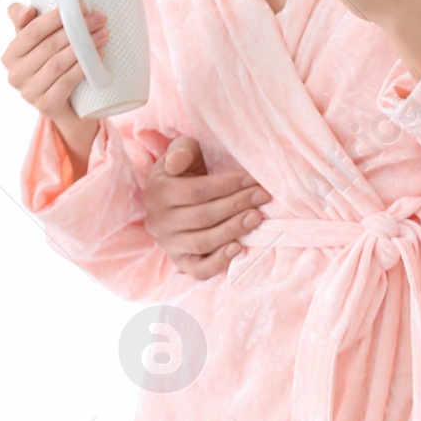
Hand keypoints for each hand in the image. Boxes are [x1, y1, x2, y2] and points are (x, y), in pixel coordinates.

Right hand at [4, 1, 106, 170]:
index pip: (31, 31)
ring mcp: (29, 93)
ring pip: (57, 64)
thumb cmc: (50, 64)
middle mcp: (14, 75)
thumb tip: (27, 9)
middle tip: (99, 19)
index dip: (56, 17)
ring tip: (103, 34)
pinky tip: (98, 57)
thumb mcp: (36, 42)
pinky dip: (83, 68)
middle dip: (76, 29)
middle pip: (48, 46)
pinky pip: (66, 82)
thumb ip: (26, 20)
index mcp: (9, 55)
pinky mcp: (46, 106)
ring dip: (83, 47)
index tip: (82, 6)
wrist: (66, 107)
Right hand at [138, 134, 268, 279]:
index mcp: (158, 192)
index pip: (196, 192)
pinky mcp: (180, 262)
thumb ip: (181, 150)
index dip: (227, 185)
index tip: (253, 179)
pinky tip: (239, 248)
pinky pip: (198, 269)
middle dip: (236, 205)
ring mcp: (168, 244)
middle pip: (202, 217)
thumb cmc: (186, 169)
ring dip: (233, 230)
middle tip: (262, 196)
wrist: (176, 194)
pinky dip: (219, 262)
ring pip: (202, 242)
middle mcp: (159, 221)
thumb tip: (177, 163)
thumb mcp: (182, 151)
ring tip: (256, 217)